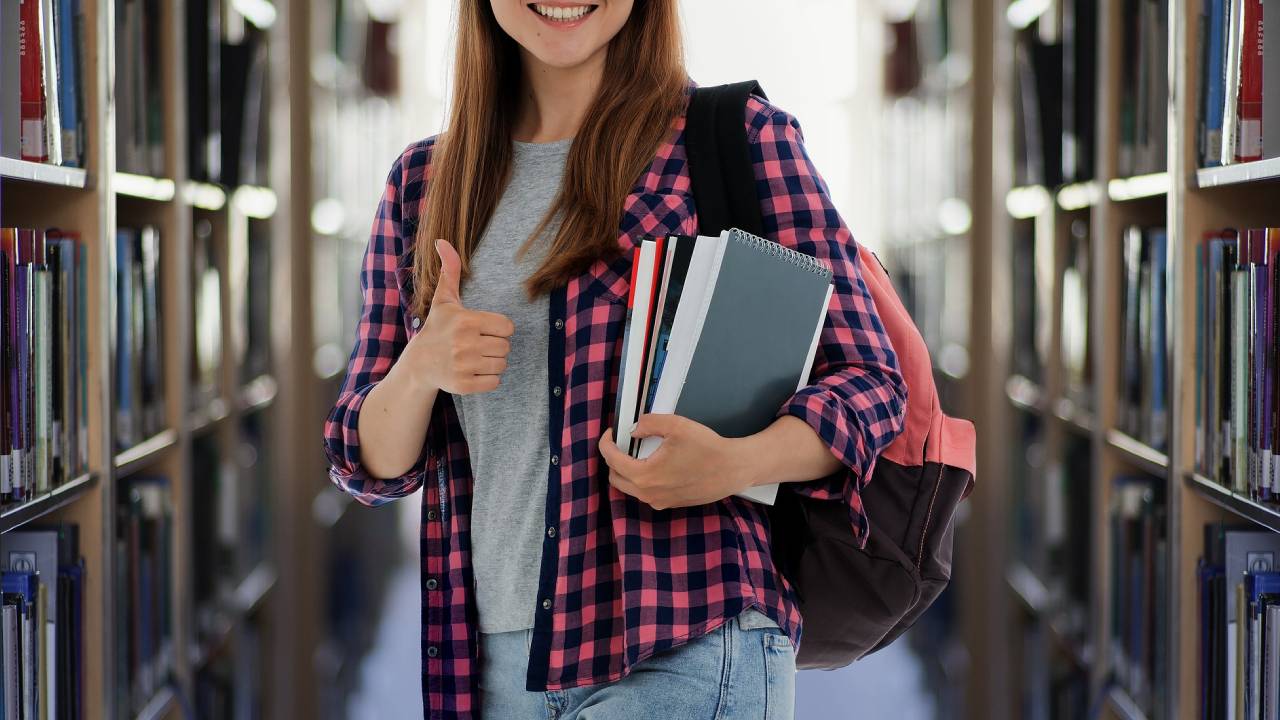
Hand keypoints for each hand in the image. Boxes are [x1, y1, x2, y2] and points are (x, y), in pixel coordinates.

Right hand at [398, 239, 514, 394]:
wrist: (419, 364)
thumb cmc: (437, 328)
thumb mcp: (444, 300)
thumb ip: (450, 270)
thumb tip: (442, 241)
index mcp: (466, 321)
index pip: (507, 326)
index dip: (498, 328)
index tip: (483, 329)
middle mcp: (465, 344)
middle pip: (506, 347)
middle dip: (495, 346)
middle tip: (477, 344)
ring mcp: (464, 366)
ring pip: (502, 365)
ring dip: (492, 362)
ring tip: (474, 357)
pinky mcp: (464, 385)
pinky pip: (495, 382)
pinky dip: (488, 379)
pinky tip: (472, 371)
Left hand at [598, 414, 757, 509]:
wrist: (733, 469)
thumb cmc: (707, 448)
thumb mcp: (676, 426)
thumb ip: (649, 423)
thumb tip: (634, 430)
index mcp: (645, 475)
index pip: (611, 460)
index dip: (606, 443)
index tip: (612, 433)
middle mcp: (648, 494)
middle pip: (615, 478)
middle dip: (613, 459)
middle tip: (623, 443)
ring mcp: (660, 502)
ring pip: (630, 488)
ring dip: (627, 471)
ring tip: (637, 452)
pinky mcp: (670, 504)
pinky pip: (646, 493)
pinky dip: (642, 480)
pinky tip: (655, 465)